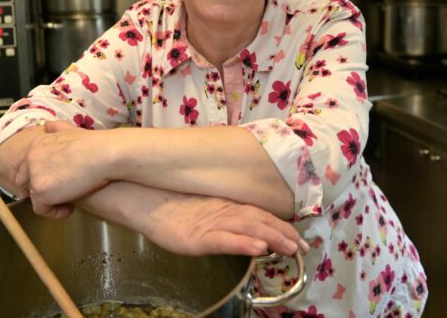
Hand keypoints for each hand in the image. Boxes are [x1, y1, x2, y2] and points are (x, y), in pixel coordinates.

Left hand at [14, 121, 110, 215]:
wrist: (102, 155)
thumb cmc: (93, 144)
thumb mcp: (71, 130)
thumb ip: (57, 129)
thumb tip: (48, 126)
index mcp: (35, 145)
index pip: (21, 165)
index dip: (31, 177)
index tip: (47, 184)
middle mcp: (29, 158)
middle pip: (21, 182)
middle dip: (35, 190)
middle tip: (55, 196)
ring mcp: (33, 175)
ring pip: (32, 196)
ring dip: (47, 202)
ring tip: (67, 203)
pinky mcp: (40, 192)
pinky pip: (41, 209)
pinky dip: (54, 212)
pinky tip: (69, 209)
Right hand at [143, 193, 306, 256]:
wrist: (142, 198)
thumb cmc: (169, 204)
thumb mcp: (202, 210)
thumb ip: (222, 216)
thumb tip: (242, 226)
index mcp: (226, 205)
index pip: (260, 215)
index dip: (281, 226)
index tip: (300, 238)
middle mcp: (224, 211)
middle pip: (260, 222)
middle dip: (284, 234)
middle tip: (303, 247)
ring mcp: (212, 223)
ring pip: (248, 229)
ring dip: (272, 237)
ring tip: (290, 247)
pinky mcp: (198, 236)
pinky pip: (225, 240)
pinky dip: (243, 243)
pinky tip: (258, 248)